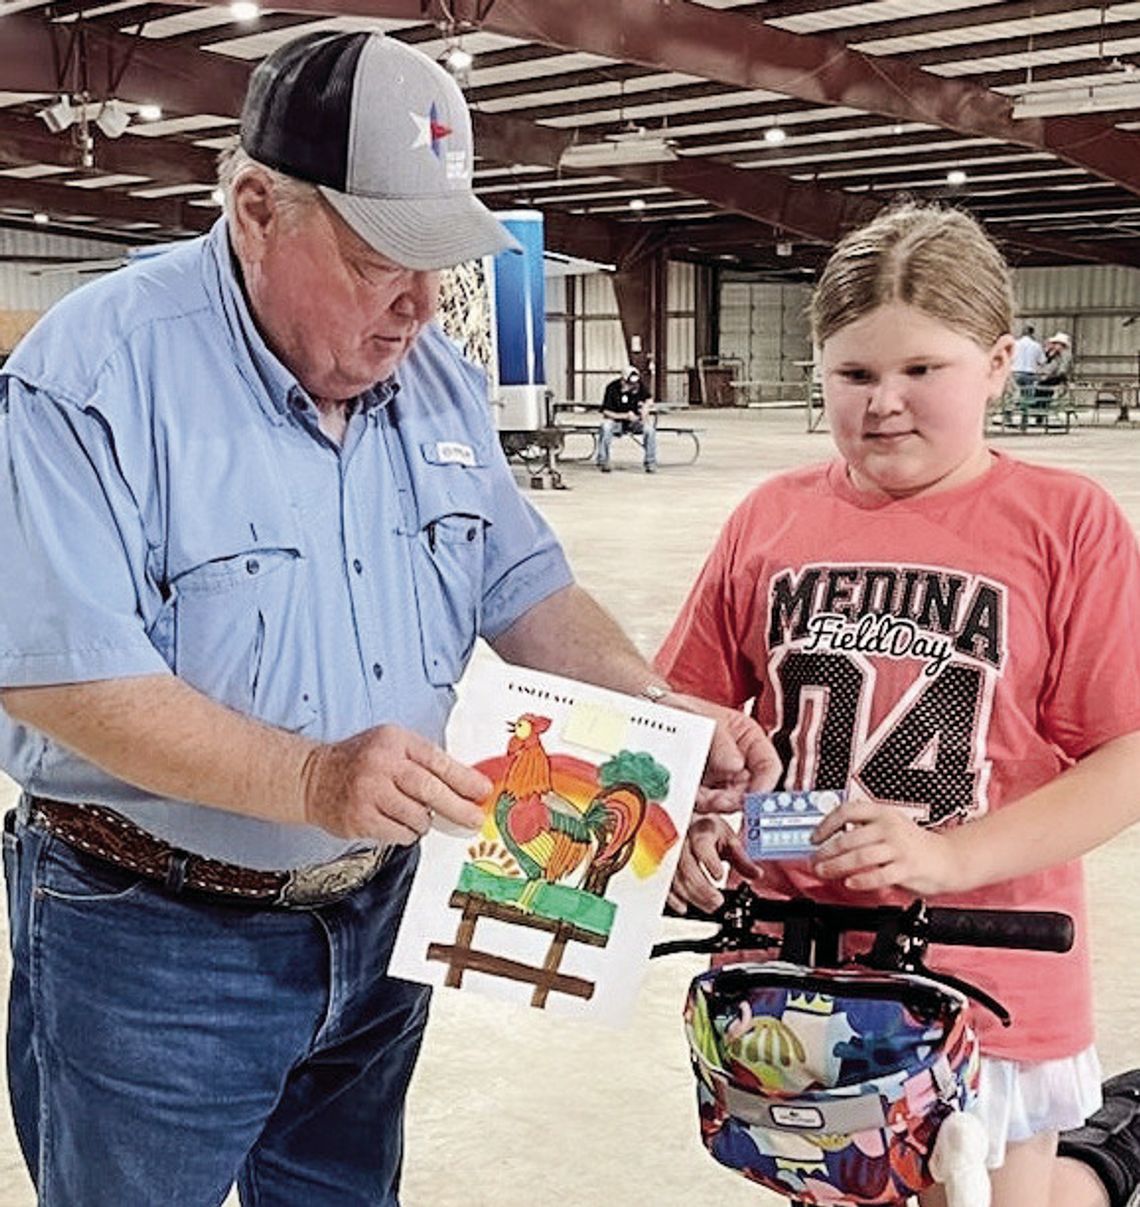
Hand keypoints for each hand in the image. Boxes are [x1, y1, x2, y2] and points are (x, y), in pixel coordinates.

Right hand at [300, 725, 489, 844]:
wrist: (315, 778)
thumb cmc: (360, 761)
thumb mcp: (392, 746)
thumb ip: (424, 761)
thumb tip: (466, 785)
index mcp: (395, 741)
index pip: (437, 760)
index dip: (464, 779)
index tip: (482, 791)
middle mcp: (381, 764)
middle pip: (430, 789)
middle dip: (458, 807)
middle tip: (473, 819)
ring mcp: (369, 791)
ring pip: (417, 815)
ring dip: (425, 821)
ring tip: (417, 815)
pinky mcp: (360, 818)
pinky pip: (399, 833)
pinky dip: (407, 832)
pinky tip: (398, 822)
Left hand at [665, 692, 780, 811]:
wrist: (652, 716)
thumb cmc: (683, 710)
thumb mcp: (704, 719)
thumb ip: (721, 741)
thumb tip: (735, 766)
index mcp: (748, 740)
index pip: (768, 766)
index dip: (765, 784)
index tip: (753, 797)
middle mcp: (738, 761)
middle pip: (749, 790)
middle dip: (736, 799)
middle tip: (720, 801)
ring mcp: (720, 777)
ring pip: (728, 801)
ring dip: (716, 803)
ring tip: (701, 797)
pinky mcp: (701, 789)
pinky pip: (705, 803)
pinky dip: (699, 803)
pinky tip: (690, 794)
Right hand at [667, 815, 762, 913]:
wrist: (689, 823)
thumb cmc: (707, 830)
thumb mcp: (728, 840)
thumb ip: (742, 859)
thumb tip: (756, 874)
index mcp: (701, 831)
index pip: (702, 845)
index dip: (710, 861)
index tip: (720, 875)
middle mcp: (683, 842)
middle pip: (688, 867)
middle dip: (703, 887)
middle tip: (718, 902)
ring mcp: (671, 855)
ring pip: (676, 878)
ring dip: (692, 896)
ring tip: (710, 905)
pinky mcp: (664, 867)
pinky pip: (664, 884)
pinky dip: (673, 898)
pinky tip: (684, 906)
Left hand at [811, 798, 958, 894]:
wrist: (949, 858)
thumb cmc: (915, 844)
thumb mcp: (890, 826)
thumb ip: (865, 830)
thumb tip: (831, 841)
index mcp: (882, 813)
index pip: (847, 811)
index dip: (827, 824)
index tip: (814, 837)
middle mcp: (889, 827)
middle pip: (849, 837)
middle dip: (826, 851)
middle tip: (814, 861)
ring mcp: (899, 847)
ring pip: (859, 856)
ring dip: (837, 866)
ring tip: (825, 872)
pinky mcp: (907, 868)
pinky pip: (878, 875)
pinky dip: (861, 880)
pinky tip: (850, 883)